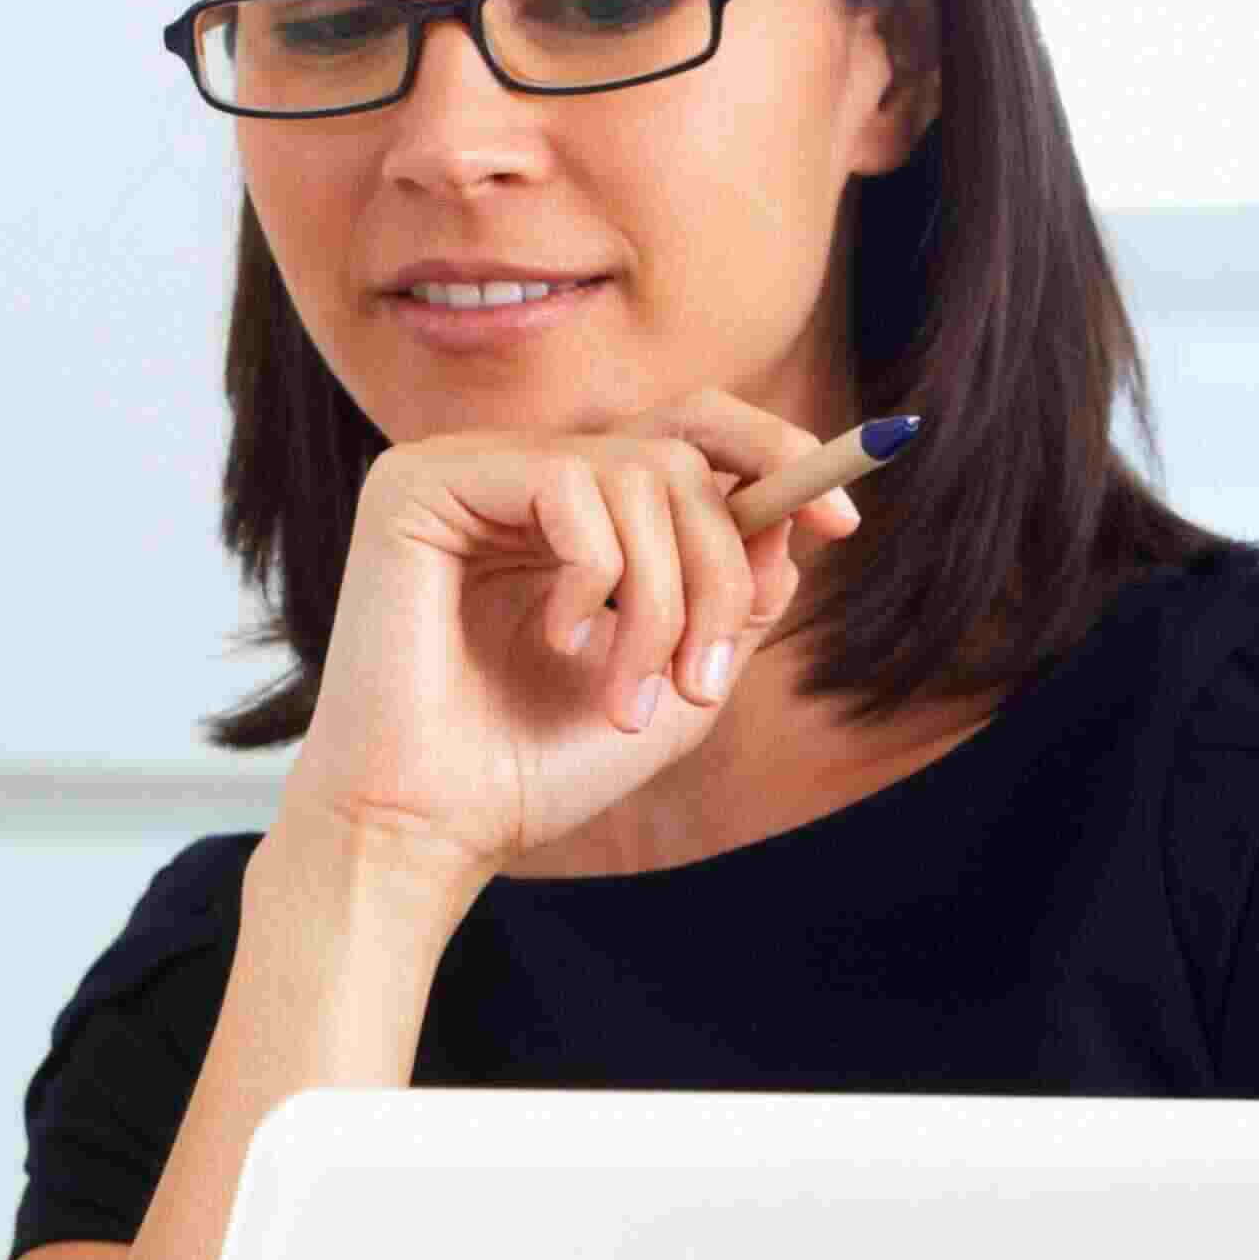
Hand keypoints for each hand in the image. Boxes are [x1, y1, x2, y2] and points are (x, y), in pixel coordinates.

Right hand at [279, 394, 871, 896]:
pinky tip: (554, 641)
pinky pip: (568, 483)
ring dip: (666, 598)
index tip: (841, 522)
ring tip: (631, 695)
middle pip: (680, 448)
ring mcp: (463, 470)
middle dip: (724, 563)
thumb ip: (736, 595)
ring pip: (639, 471)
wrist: (430, 828)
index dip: (774, 454)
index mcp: (565, 513)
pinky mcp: (418, 482)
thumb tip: (790, 517)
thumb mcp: (676, 679)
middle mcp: (514, 476)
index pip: (685, 432)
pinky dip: (592, 578)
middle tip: (709, 675)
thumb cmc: (531, 769)